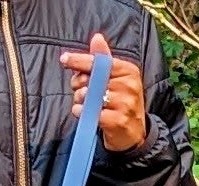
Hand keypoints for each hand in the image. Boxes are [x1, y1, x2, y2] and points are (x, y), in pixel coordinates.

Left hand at [60, 34, 146, 153]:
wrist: (134, 135)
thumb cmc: (121, 104)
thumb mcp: (117, 79)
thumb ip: (104, 60)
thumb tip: (96, 38)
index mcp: (128, 70)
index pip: (100, 62)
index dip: (80, 60)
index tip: (64, 59)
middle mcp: (128, 85)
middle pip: (94, 78)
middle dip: (79, 83)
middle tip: (78, 90)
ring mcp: (125, 104)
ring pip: (91, 95)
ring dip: (79, 99)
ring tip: (82, 103)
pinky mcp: (118, 121)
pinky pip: (91, 112)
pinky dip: (81, 112)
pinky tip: (81, 112)